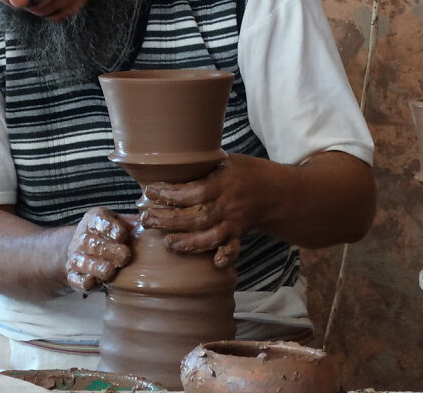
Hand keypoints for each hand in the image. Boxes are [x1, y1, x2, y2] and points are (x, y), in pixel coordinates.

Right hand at [64, 207, 133, 293]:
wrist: (86, 249)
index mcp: (93, 219)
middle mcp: (81, 236)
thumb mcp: (120, 223)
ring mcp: (75, 256)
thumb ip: (132, 223)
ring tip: (110, 270)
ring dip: (95, 266)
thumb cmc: (111, 236)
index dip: (111, 229)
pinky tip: (93, 283)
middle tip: (125, 256)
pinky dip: (83, 281)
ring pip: (81, 261)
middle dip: (108, 249)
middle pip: (91, 242)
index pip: (99, 221)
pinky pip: (74, 279)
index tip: (123, 236)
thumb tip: (147, 224)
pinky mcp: (73, 275)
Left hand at [139, 155, 258, 267]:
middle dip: (169, 221)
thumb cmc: (245, 172)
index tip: (150, 191)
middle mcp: (228, 204)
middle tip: (146, 219)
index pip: (194, 192)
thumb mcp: (226, 160)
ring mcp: (234, 222)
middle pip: (196, 217)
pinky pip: (232, 248)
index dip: (171, 194)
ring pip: (210, 237)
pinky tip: (214, 263)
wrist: (275, 191)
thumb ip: (202, 166)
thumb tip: (168, 164)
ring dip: (187, 242)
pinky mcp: (238, 234)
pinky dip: (225, 256)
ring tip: (167, 244)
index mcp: (223, 182)